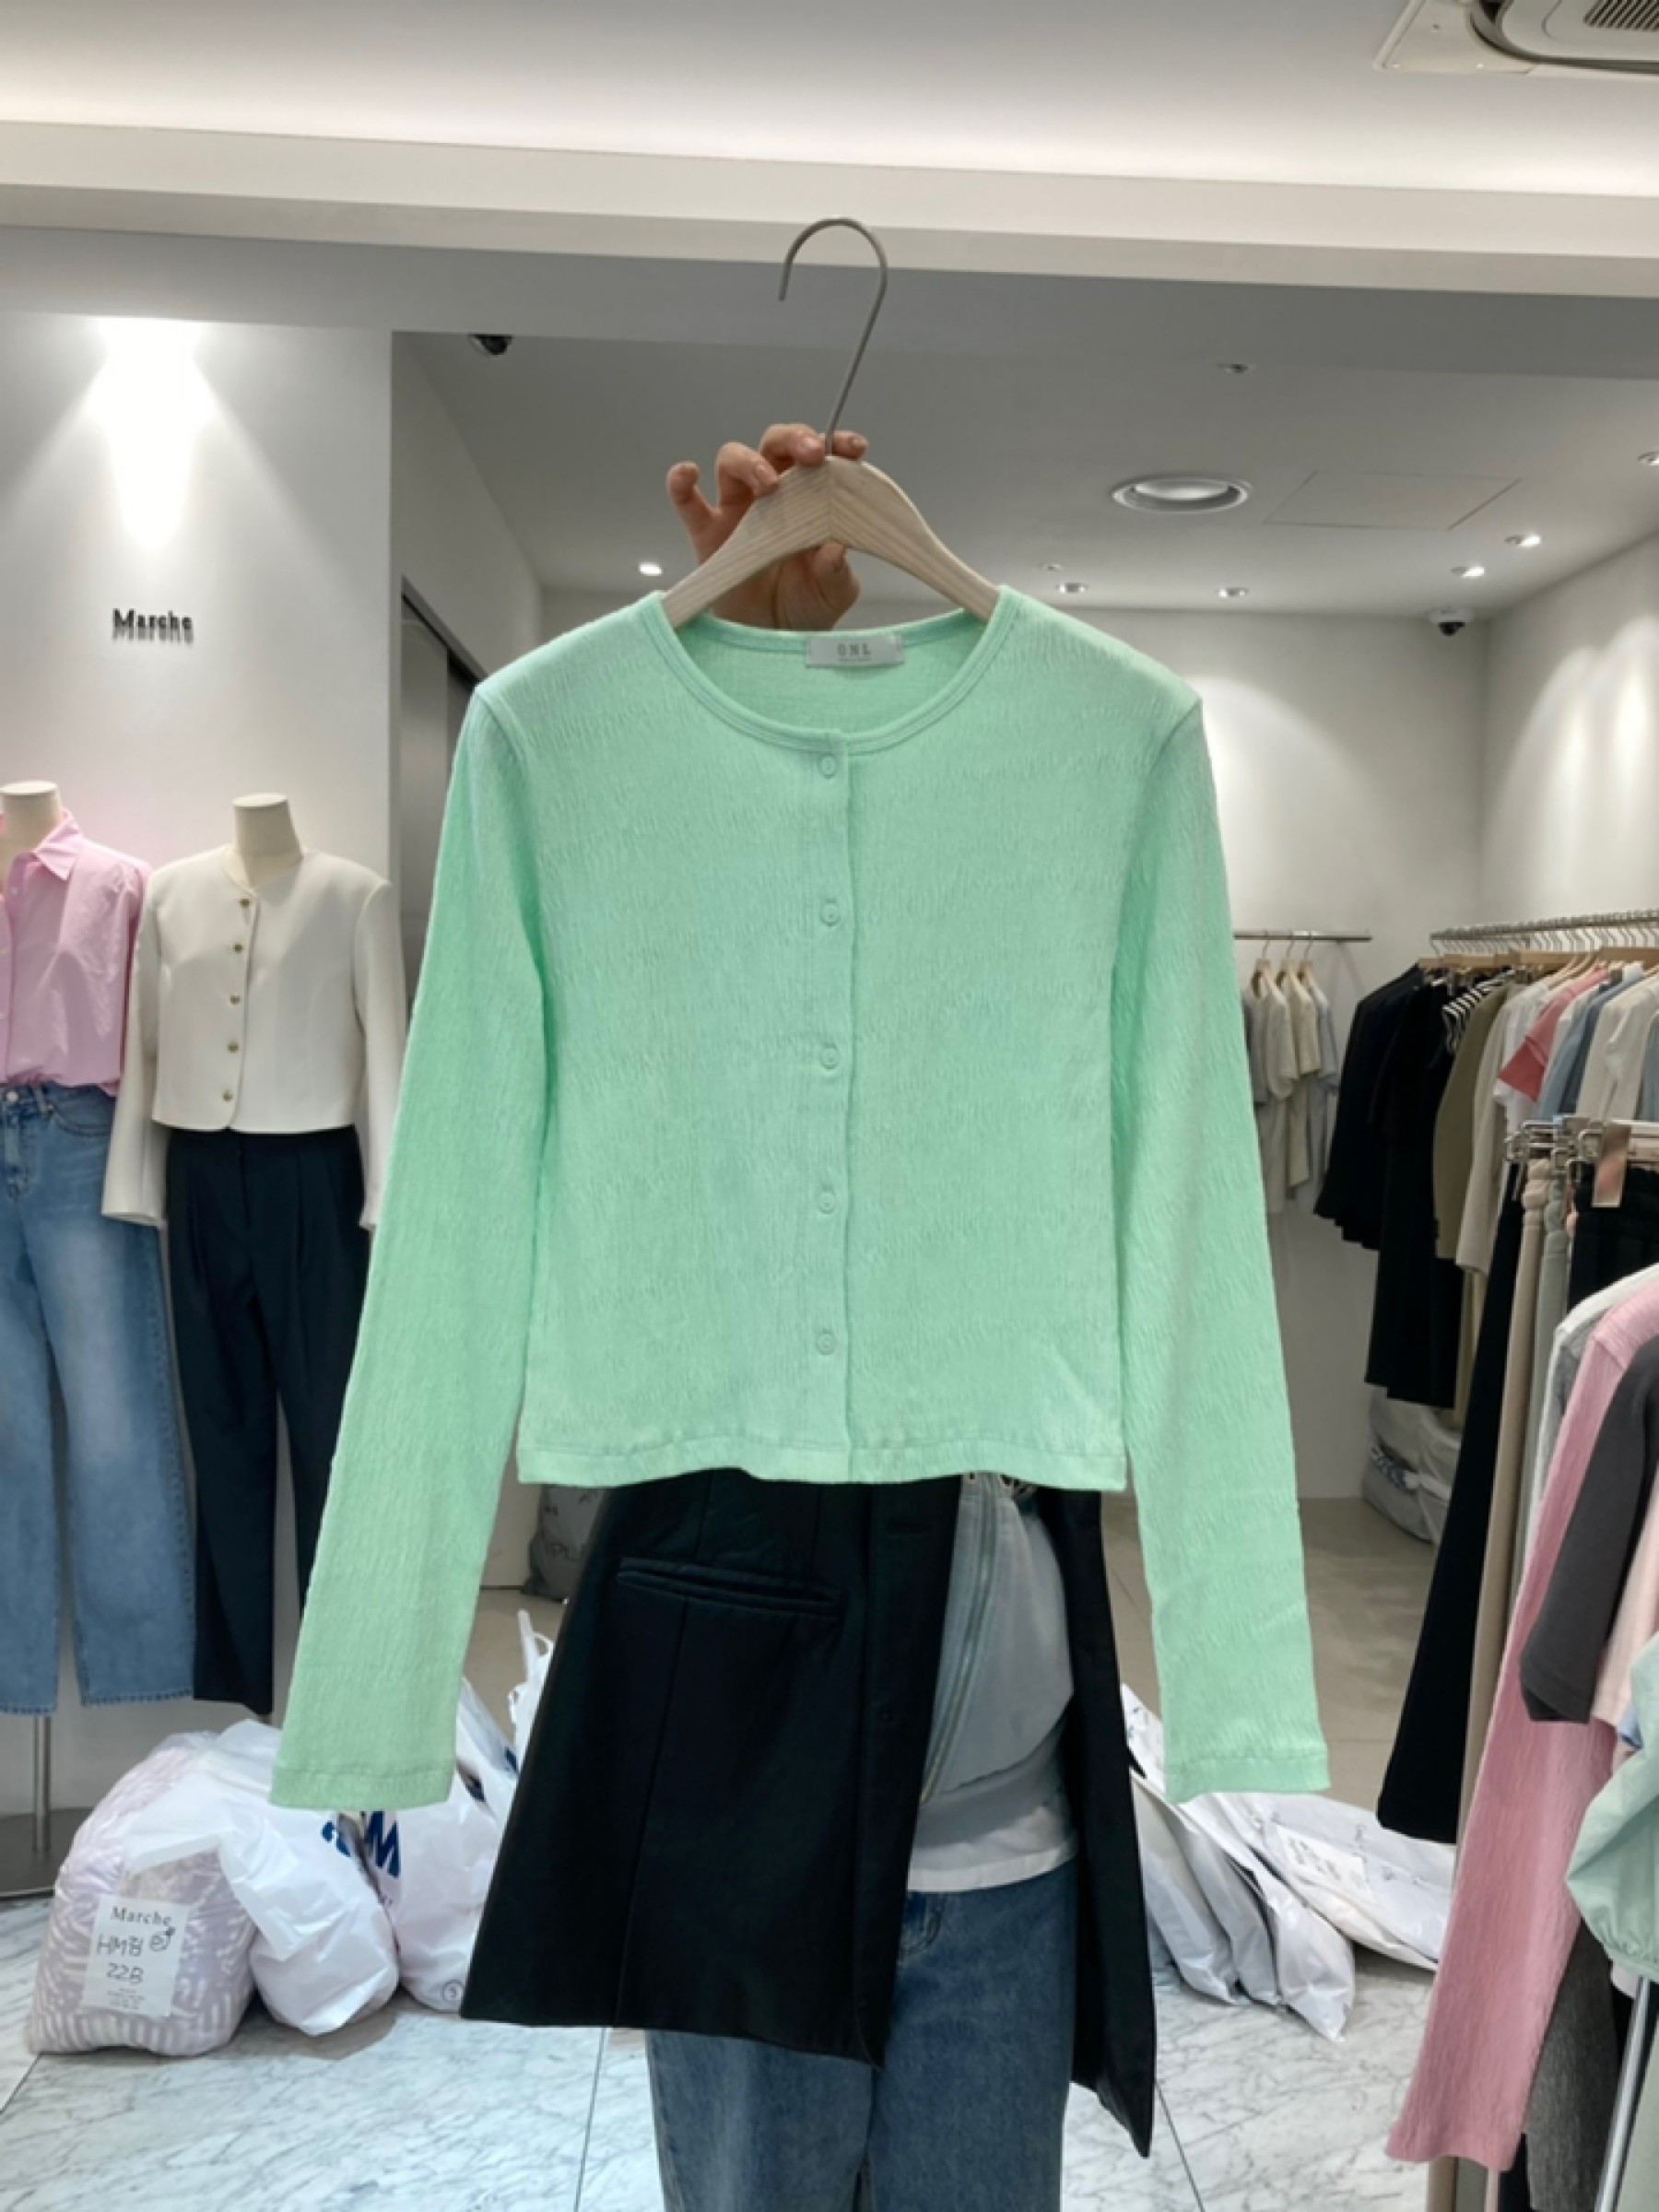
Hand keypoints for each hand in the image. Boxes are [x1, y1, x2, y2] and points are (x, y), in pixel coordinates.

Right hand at [666, 423, 867, 630]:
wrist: (774, 640)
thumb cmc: (807, 606)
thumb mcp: (834, 593)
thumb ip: (837, 572)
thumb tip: (835, 549)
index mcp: (812, 498)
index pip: (823, 456)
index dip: (835, 443)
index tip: (853, 447)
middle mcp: (775, 494)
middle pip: (775, 444)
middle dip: (793, 439)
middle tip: (810, 456)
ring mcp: (738, 510)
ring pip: (733, 460)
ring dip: (748, 462)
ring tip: (767, 484)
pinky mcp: (707, 533)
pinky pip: (688, 501)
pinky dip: (681, 483)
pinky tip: (687, 474)